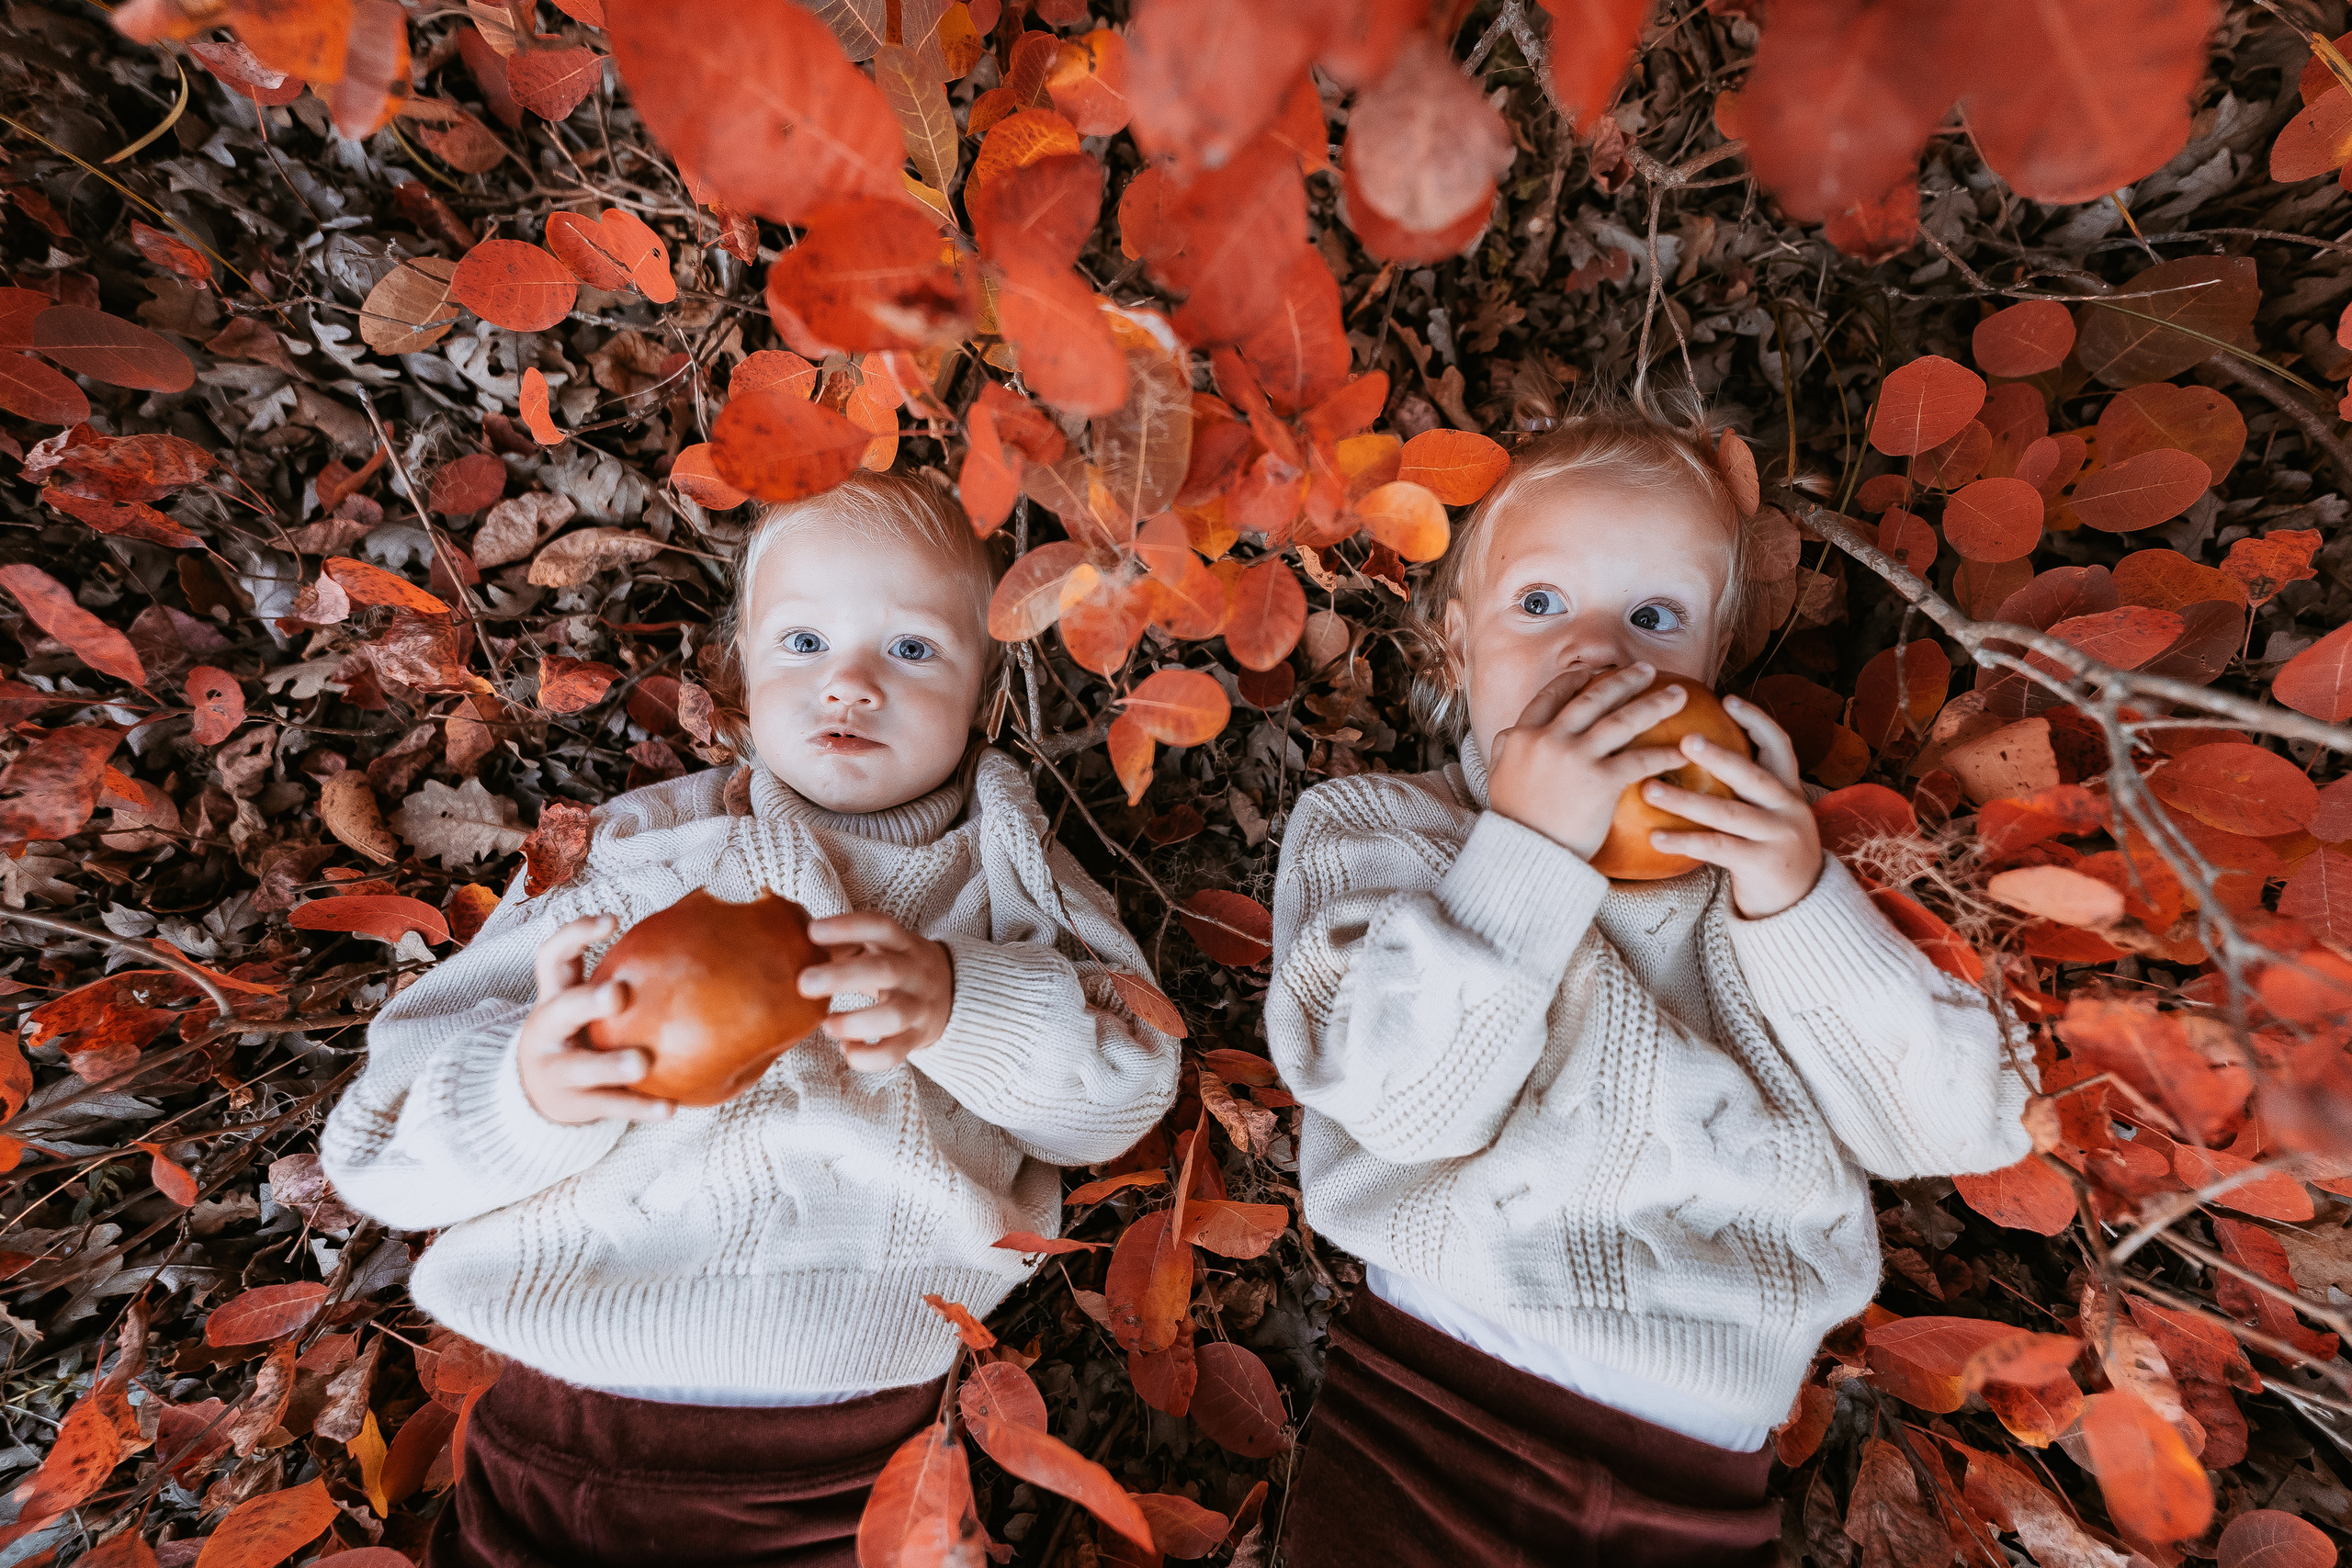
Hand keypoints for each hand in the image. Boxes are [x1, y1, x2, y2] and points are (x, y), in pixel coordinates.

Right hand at [517, 915, 675, 1124]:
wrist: (537, 1095)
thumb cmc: (581, 1030)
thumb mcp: (585, 1002)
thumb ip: (622, 972)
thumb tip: (698, 918)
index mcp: (553, 997)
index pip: (552, 958)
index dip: (575, 935)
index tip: (611, 920)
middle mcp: (547, 1031)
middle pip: (560, 1011)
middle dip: (587, 1001)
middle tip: (620, 994)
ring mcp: (556, 1071)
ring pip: (579, 1067)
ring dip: (610, 1064)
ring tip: (642, 1063)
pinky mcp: (575, 1105)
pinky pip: (609, 1108)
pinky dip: (639, 1109)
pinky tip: (670, 1109)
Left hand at [799, 912, 954, 1070]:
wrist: (952, 995)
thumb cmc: (899, 967)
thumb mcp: (884, 946)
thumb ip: (848, 944)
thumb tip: (802, 949)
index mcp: (902, 944)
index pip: (879, 927)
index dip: (847, 927)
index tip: (813, 932)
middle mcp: (914, 972)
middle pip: (883, 970)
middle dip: (841, 977)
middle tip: (804, 984)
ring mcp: (919, 1007)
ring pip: (893, 1016)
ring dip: (853, 1022)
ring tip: (826, 1025)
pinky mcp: (917, 1038)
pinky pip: (894, 1053)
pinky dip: (867, 1057)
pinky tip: (846, 1049)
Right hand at [1485, 663, 1691, 858]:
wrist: (1524, 856)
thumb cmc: (1514, 823)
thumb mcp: (1497, 777)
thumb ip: (1504, 750)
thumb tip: (1511, 734)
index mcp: (1521, 736)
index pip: (1552, 695)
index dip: (1575, 680)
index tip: (1594, 672)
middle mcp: (1548, 739)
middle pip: (1593, 699)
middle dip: (1624, 681)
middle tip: (1647, 670)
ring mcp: (1575, 758)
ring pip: (1621, 721)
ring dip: (1654, 703)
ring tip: (1678, 694)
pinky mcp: (1600, 782)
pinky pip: (1639, 760)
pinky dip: (1664, 754)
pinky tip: (1683, 751)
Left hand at [1642, 695, 1823, 917]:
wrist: (1802, 904)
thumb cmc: (1770, 850)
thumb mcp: (1769, 814)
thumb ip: (1746, 789)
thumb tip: (1698, 751)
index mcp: (1789, 789)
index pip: (1779, 745)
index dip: (1757, 720)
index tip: (1728, 699)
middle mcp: (1788, 808)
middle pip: (1751, 775)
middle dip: (1718, 755)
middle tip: (1683, 739)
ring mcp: (1778, 837)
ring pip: (1728, 813)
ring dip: (1685, 800)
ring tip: (1649, 789)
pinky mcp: (1762, 864)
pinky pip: (1717, 848)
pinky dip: (1685, 842)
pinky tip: (1656, 838)